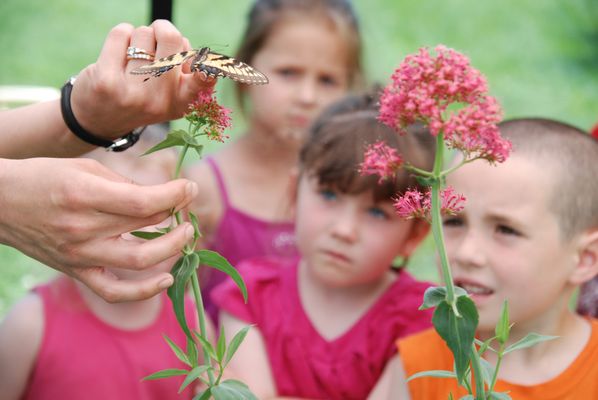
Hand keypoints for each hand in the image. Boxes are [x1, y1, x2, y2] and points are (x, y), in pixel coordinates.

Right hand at [0, 157, 197, 301]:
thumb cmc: (43, 177)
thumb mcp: (84, 168)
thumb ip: (124, 184)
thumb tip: (161, 197)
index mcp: (84, 195)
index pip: (144, 202)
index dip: (175, 195)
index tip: (190, 186)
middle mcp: (83, 228)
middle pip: (146, 227)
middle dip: (177, 214)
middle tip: (187, 206)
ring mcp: (80, 254)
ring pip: (138, 261)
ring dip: (172, 248)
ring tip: (186, 235)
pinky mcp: (76, 271)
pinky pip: (113, 292)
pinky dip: (143, 291)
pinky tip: (166, 279)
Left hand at [71, 20, 214, 138]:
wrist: (98, 120)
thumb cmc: (139, 98)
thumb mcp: (166, 97)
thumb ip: (182, 73)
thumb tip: (181, 42)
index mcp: (180, 102)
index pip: (200, 83)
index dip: (207, 71)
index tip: (208, 69)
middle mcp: (159, 101)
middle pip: (170, 37)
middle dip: (161, 31)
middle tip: (154, 43)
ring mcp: (132, 92)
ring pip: (144, 33)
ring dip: (138, 37)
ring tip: (132, 57)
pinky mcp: (106, 80)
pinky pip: (122, 33)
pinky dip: (121, 34)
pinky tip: (117, 52)